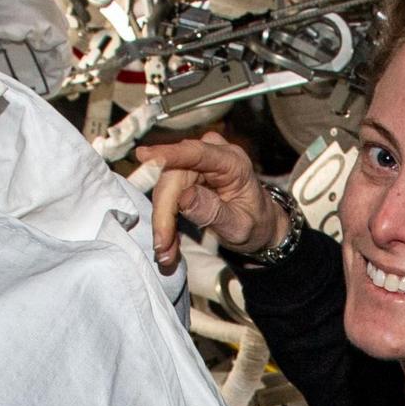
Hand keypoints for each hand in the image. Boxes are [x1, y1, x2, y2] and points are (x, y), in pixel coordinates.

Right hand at [136, 132, 285, 270]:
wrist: (259, 225)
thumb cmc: (255, 223)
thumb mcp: (239, 225)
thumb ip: (213, 211)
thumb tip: (184, 198)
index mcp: (232, 162)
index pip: (196, 153)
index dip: (169, 155)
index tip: (144, 157)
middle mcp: (212, 154)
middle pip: (173, 176)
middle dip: (164, 212)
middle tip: (162, 247)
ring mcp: (197, 162)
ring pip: (166, 187)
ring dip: (163, 221)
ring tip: (166, 251)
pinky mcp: (186, 174)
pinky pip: (167, 194)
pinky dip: (165, 220)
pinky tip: (167, 243)